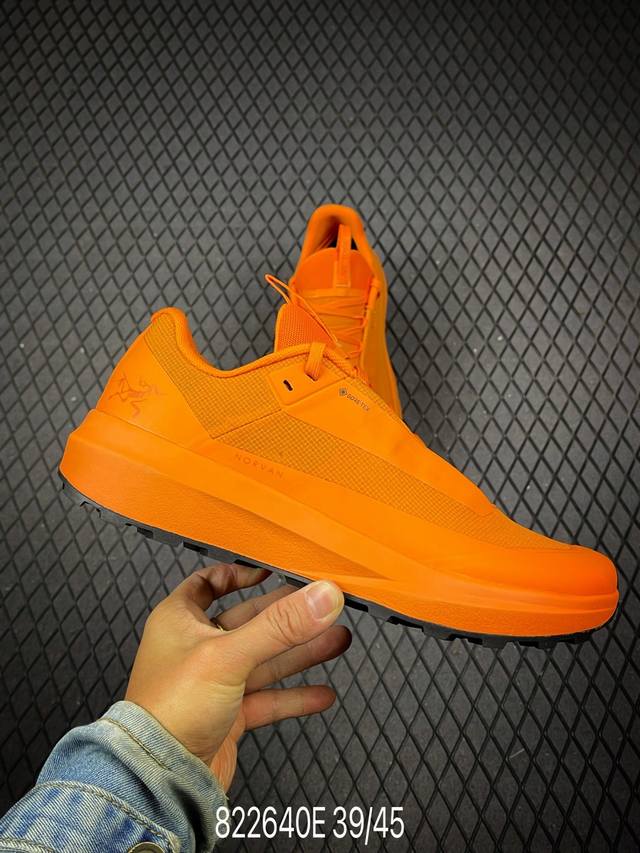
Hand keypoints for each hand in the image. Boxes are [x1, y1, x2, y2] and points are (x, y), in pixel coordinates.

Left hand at [125, 564, 349, 789]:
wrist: (158, 779)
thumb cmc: (168, 711)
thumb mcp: (229, 654)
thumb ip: (280, 625)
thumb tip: (322, 596)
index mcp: (179, 621)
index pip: (208, 584)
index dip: (238, 574)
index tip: (270, 570)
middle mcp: (196, 649)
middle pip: (249, 621)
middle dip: (288, 616)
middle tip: (322, 607)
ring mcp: (213, 684)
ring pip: (264, 660)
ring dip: (300, 652)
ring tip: (336, 640)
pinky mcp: (228, 716)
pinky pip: (267, 699)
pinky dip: (294, 695)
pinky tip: (321, 693)